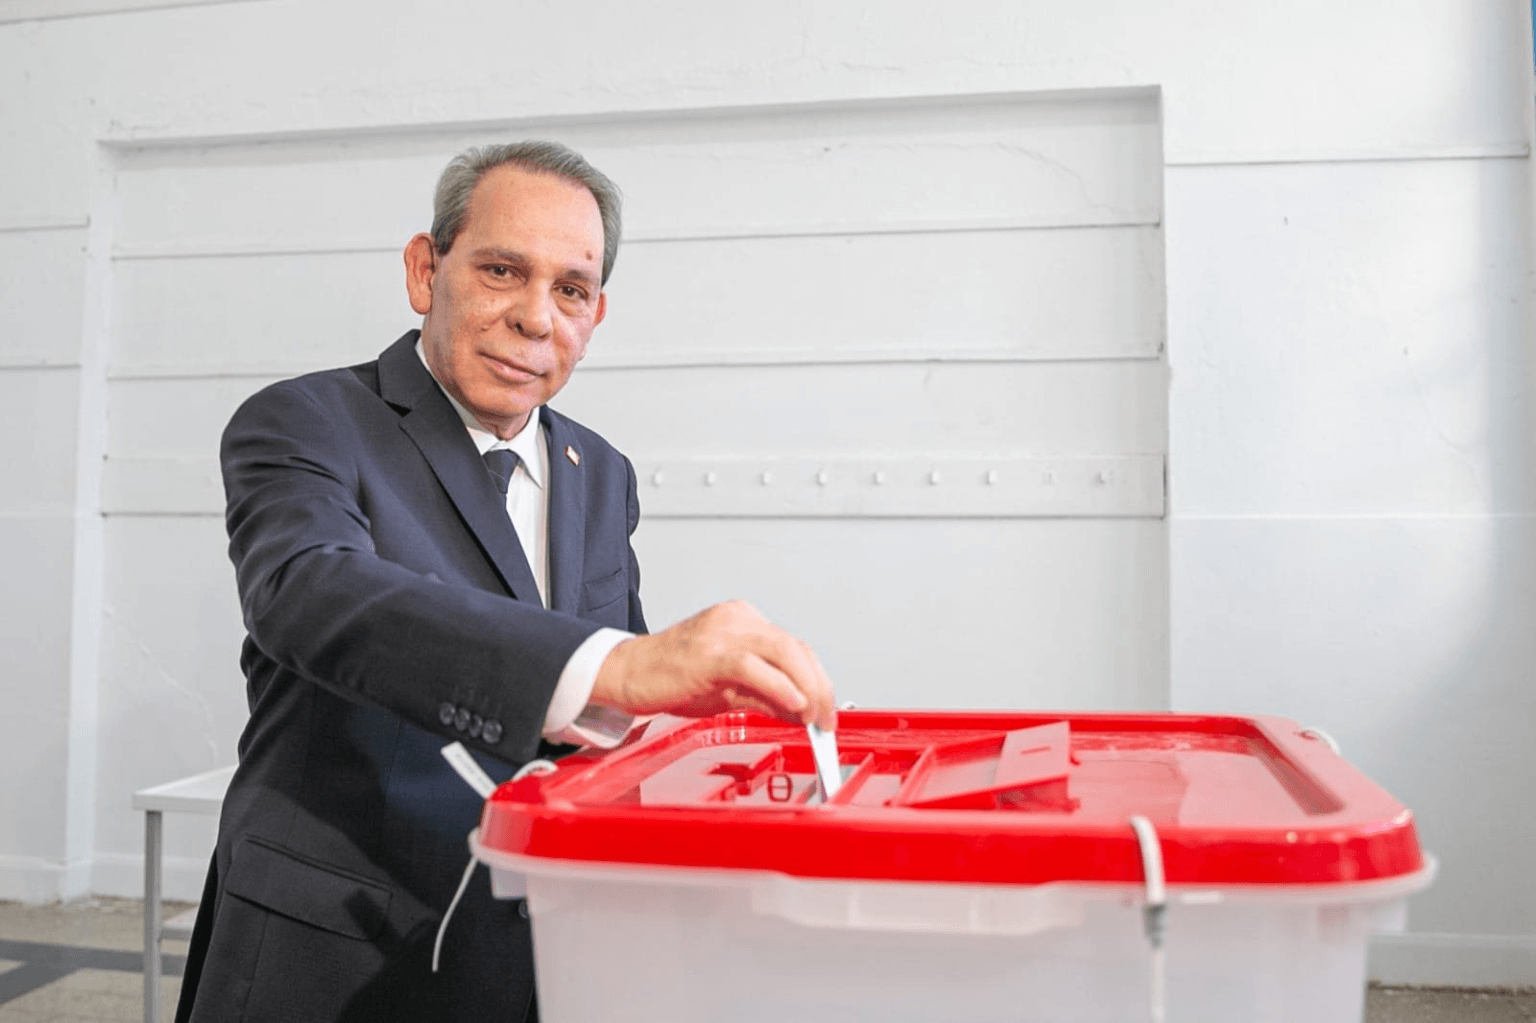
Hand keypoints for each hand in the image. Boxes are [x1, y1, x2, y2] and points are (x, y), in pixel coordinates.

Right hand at [589, 600, 835, 729]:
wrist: (625, 673)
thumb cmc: (670, 677)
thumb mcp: (727, 688)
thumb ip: (765, 696)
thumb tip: (801, 711)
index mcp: (743, 621)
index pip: (795, 646)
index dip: (818, 679)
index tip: (826, 709)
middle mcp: (737, 619)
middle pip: (795, 647)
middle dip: (819, 686)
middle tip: (826, 719)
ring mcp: (722, 632)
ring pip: (783, 650)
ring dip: (807, 687)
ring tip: (815, 716)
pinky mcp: (708, 652)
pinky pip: (753, 666)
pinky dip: (779, 685)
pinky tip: (794, 704)